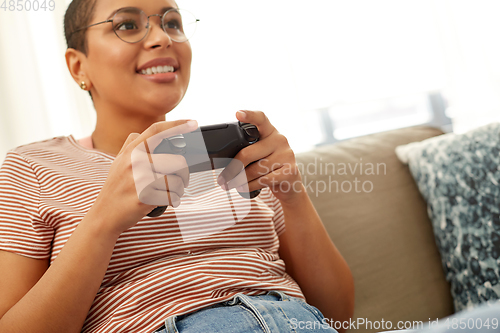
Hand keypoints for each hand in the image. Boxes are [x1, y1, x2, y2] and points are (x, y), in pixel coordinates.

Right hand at [90, 119, 196, 235]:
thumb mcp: (118, 162)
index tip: (193, 123)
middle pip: (178, 161)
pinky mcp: (144, 197)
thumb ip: (131, 146)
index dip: (177, 125)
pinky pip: (173, 196)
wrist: (104, 215)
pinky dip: (175, 201)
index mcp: (132, 151)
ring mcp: (140, 179)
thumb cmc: (115, 188)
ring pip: (178, 181)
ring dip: (180, 190)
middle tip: (181, 181)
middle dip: (184, 174)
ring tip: (171, 193)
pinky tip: (168, 202)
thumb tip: (143, 133)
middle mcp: (136, 162)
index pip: (157, 131)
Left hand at [217, 110, 302, 203]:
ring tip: (232, 184)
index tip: (238, 113)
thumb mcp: (260, 153)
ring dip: (239, 180)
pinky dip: (249, 186)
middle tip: (222, 179)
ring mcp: (286, 155)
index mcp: (270, 131)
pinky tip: (244, 188)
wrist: (290, 184)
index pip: (261, 119)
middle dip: (232, 169)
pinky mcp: (289, 171)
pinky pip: (263, 180)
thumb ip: (248, 150)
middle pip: (248, 153)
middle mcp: (280, 140)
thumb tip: (222, 160)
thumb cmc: (269, 166)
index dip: (250, 115)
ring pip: (254, 170)